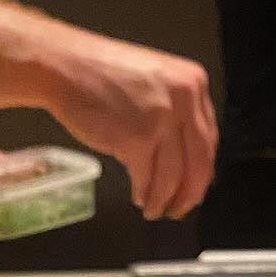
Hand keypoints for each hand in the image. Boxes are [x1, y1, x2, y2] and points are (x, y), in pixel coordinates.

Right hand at [40, 35, 215, 219]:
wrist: (66, 67)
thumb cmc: (99, 75)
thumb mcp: (153, 82)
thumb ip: (174, 110)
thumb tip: (180, 155)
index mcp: (192, 83)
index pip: (209, 138)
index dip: (202, 170)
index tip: (194, 187)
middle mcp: (184, 99)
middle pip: (199, 161)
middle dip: (190, 193)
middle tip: (181, 208)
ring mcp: (161, 119)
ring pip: (173, 175)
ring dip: (163, 199)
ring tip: (154, 208)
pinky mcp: (136, 138)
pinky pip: (147, 177)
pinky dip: (143, 192)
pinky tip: (139, 196)